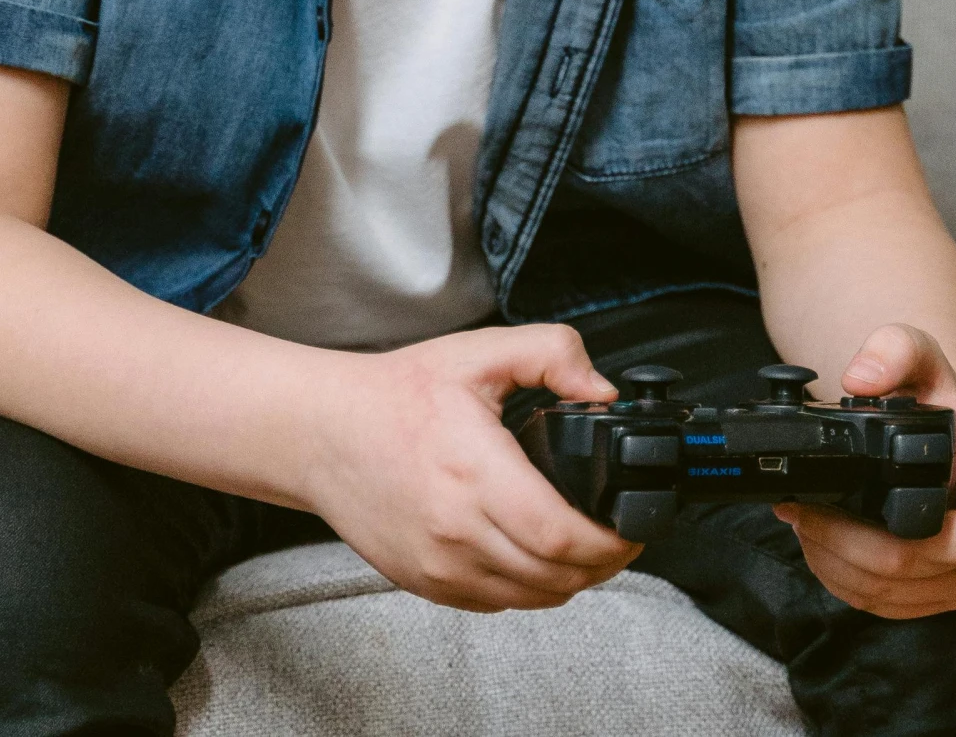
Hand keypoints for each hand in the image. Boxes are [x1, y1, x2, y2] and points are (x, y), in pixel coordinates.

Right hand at [301, 324, 639, 612]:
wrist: (323, 432)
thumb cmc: (395, 395)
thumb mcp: (478, 352)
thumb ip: (551, 354)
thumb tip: (601, 389)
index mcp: (474, 471)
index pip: (559, 535)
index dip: (609, 542)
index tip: (632, 527)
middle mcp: (456, 530)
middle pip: (554, 576)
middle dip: (603, 563)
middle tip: (620, 537)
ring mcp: (439, 566)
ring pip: (531, 598)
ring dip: (570, 581)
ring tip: (585, 548)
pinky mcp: (426, 583)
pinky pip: (497, 603)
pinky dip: (529, 588)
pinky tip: (537, 557)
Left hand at [773, 325, 955, 618]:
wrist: (942, 429)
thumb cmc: (938, 398)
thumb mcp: (921, 355)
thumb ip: (895, 349)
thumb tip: (859, 381)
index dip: (892, 539)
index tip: (831, 503)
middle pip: (906, 576)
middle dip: (840, 547)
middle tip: (796, 510)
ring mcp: (955, 580)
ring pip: (886, 596)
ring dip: (833, 565)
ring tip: (800, 520)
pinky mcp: (926, 593)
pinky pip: (879, 603)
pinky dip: (840, 578)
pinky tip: (816, 542)